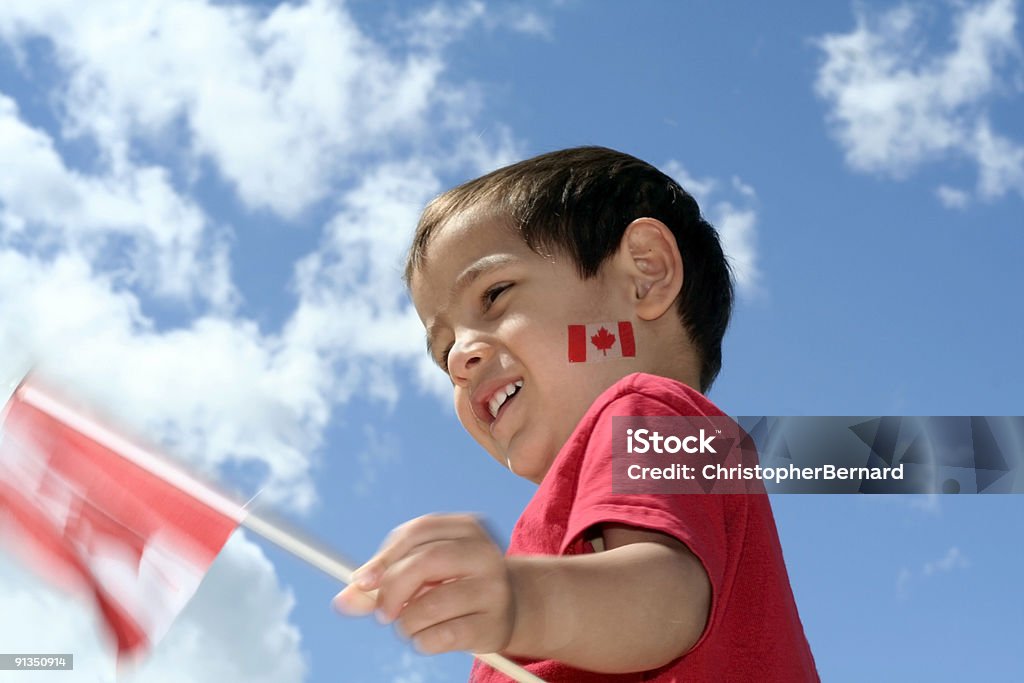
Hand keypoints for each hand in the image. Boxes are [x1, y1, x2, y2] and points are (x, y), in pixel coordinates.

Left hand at [333, 513, 516, 654]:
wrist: (511, 608)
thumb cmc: (454, 583)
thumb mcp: (423, 572)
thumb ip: (382, 581)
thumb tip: (343, 600)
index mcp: (467, 528)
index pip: (417, 532)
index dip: (385, 556)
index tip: (361, 581)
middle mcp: (484, 553)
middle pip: (425, 562)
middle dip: (392, 589)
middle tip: (381, 613)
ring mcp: (493, 589)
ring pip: (429, 605)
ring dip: (406, 622)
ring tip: (410, 624)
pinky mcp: (492, 624)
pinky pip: (440, 636)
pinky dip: (422, 641)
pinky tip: (431, 636)